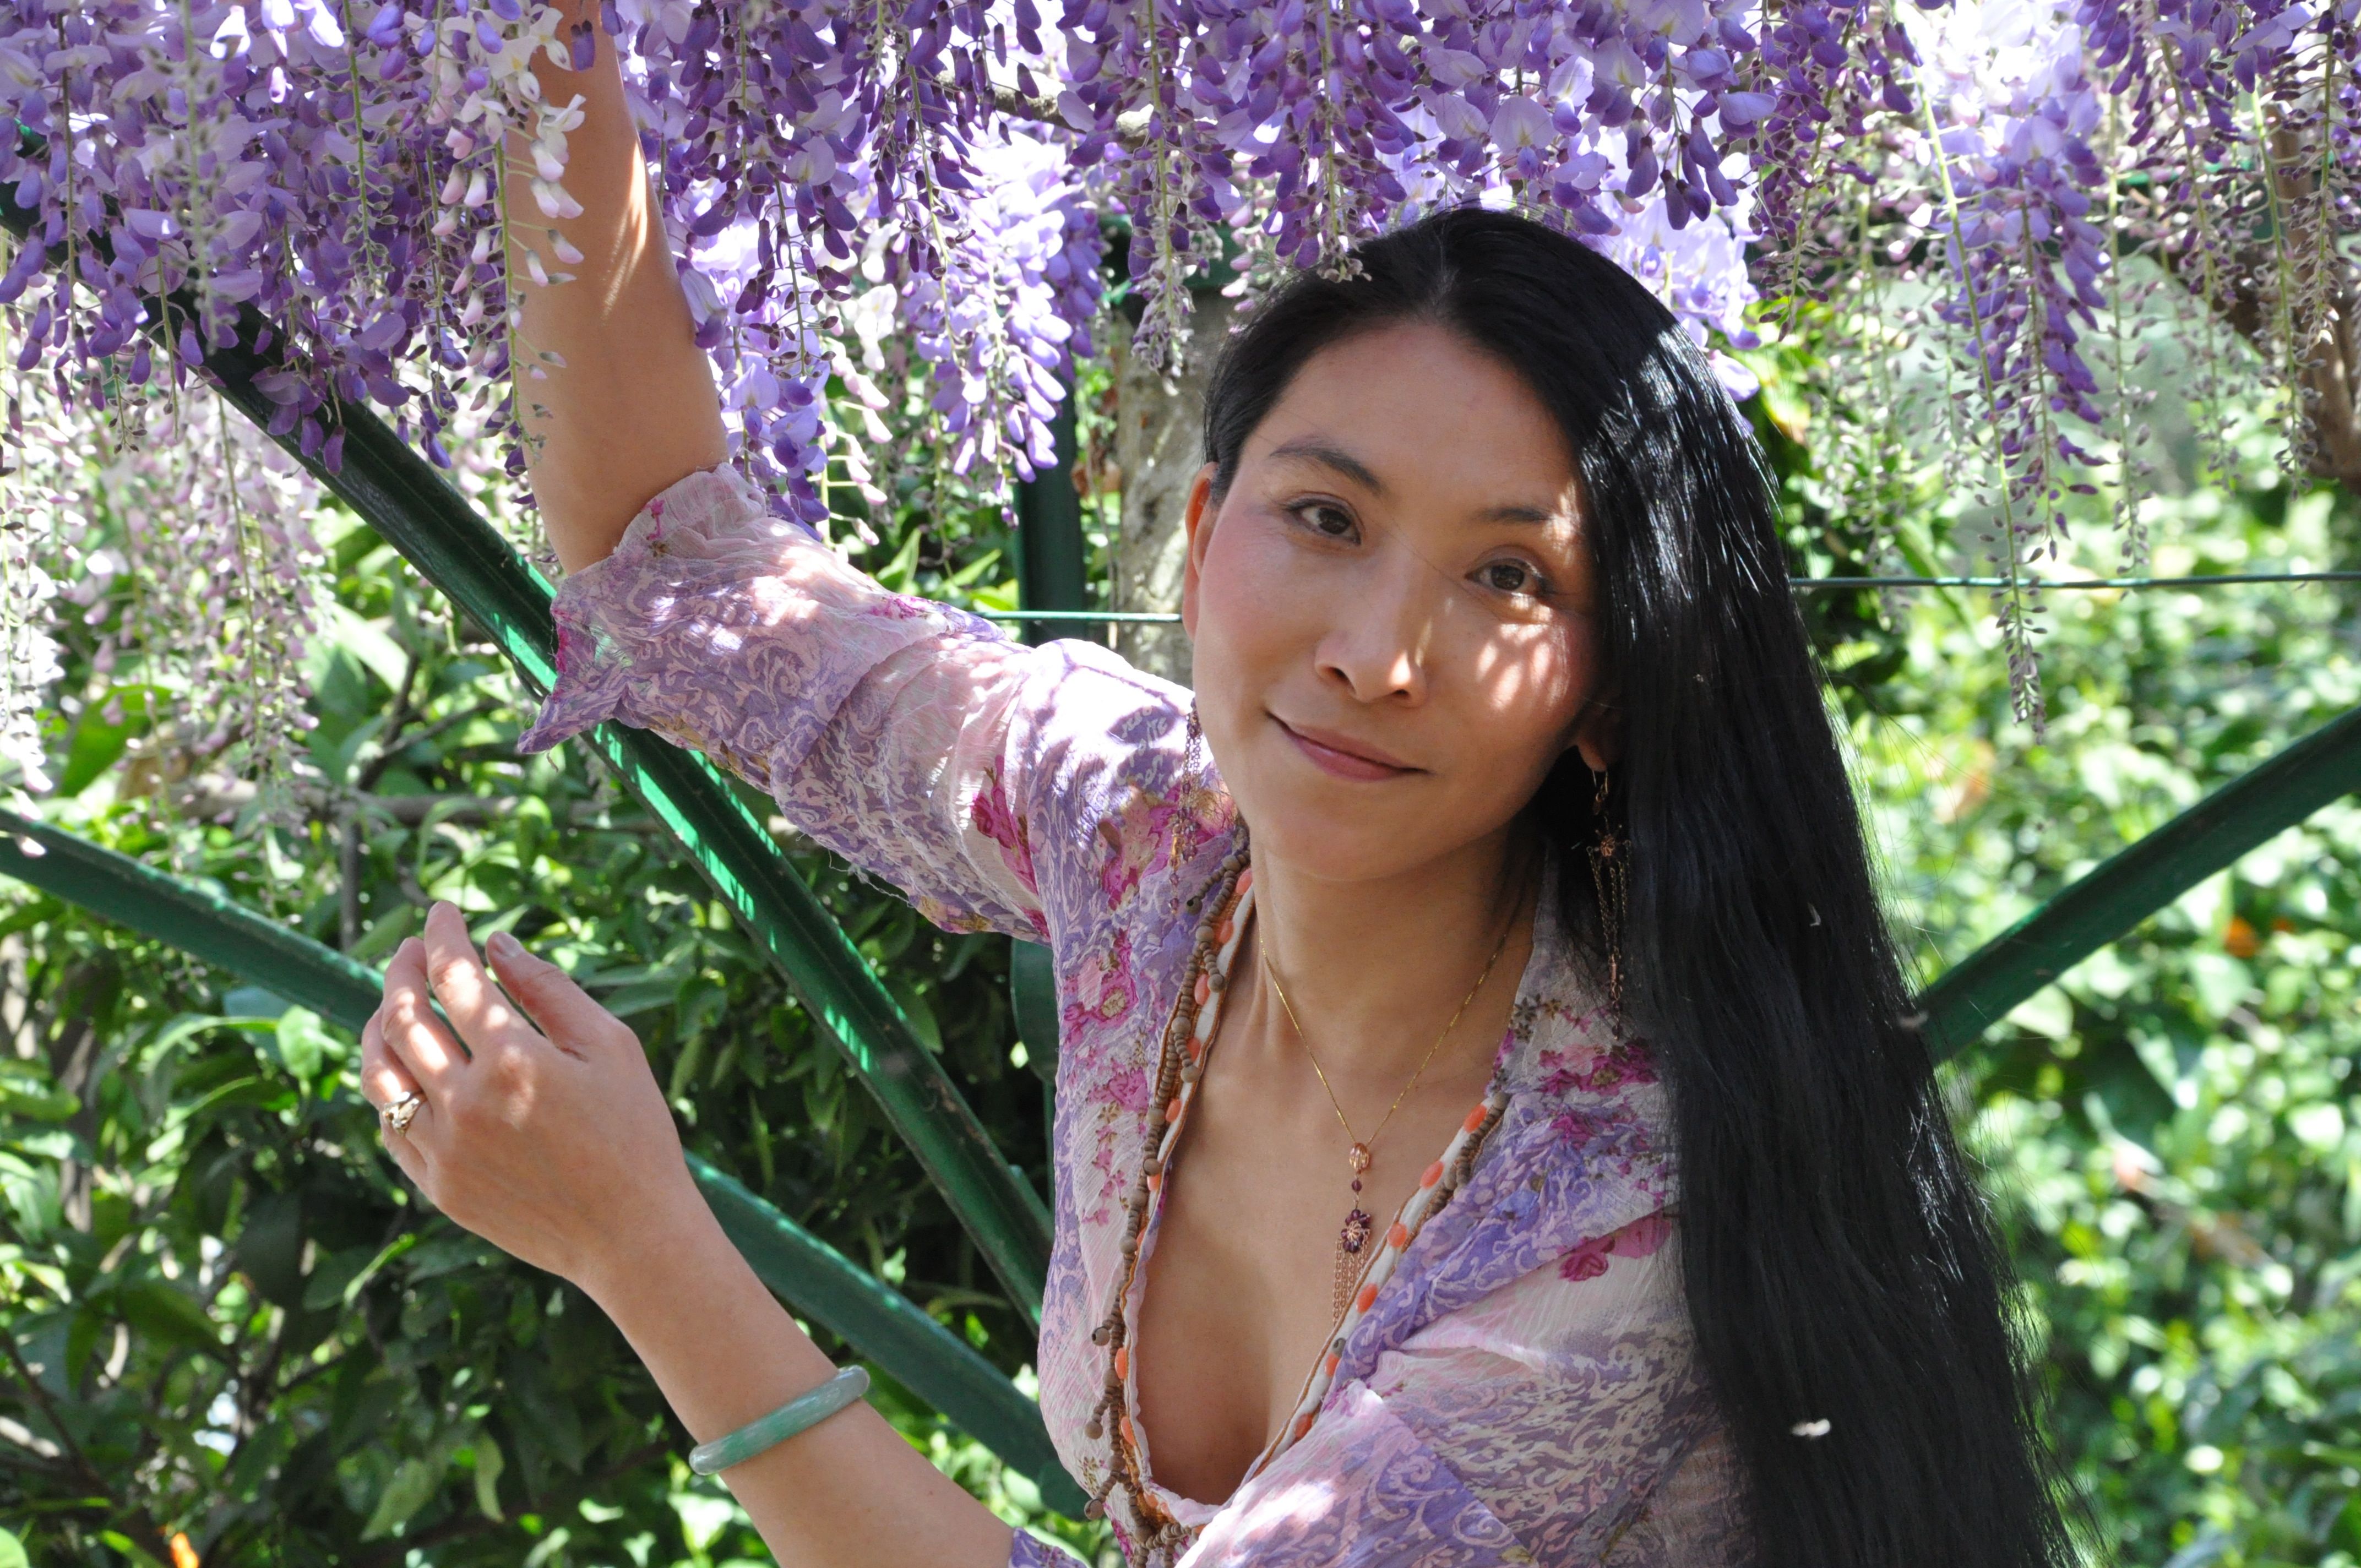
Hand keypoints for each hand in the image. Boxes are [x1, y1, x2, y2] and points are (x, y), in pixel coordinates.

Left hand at [359, 902, 702, 1291]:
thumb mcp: (612, 1047)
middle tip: (410, 948)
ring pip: (378, 1074)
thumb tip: (497, 944)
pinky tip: (406, 1070)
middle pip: (402, 1017)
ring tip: (393, 1003)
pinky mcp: (438, 1187)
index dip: (442, 935)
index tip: (442, 912)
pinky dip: (388, 1087)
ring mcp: (444, 1150)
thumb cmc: (634, 1133)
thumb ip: (549, 989)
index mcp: (513, 1060)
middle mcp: (465, 1103)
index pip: (453, 977)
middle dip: (400, 969)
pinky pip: (390, 1126)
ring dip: (377, 1026)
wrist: (631, 1237)